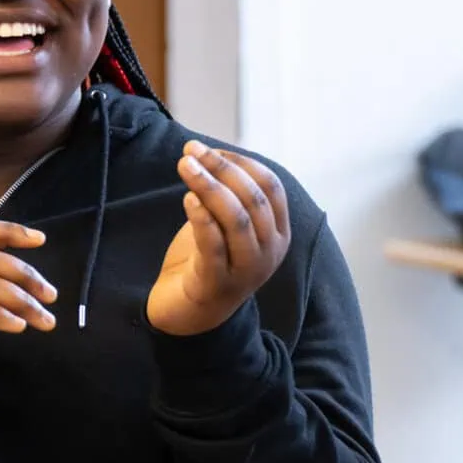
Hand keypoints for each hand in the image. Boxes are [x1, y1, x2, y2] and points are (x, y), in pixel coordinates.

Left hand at [146, 143, 291, 336]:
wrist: (188, 313)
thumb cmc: (206, 261)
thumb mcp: (225, 225)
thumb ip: (228, 196)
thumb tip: (211, 153)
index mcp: (278, 234)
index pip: (270, 187)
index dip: (241, 163)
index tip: (210, 149)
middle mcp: (269, 253)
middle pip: (253, 199)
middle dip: (221, 168)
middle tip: (191, 151)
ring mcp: (247, 271)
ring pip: (236, 218)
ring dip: (208, 186)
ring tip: (184, 166)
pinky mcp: (218, 284)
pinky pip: (214, 245)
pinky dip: (202, 217)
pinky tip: (187, 198)